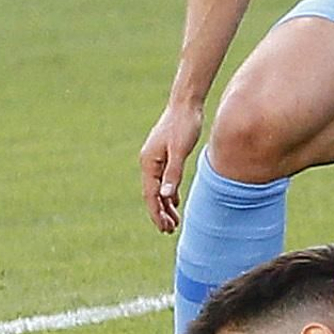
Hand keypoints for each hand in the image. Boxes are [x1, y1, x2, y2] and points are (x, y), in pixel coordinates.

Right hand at [139, 100, 204, 233]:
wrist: (186, 103)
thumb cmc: (184, 125)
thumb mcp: (180, 150)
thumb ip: (173, 173)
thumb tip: (165, 196)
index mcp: (149, 162)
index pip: (151, 195)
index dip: (157, 214)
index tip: (164, 229)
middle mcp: (148, 162)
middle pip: (152, 194)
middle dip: (160, 213)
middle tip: (170, 231)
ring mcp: (155, 158)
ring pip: (158, 188)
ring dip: (164, 205)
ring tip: (173, 222)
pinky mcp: (164, 154)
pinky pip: (163, 179)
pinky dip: (168, 193)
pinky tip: (174, 202)